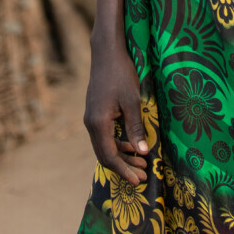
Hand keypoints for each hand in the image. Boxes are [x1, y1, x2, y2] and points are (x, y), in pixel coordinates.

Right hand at [84, 39, 148, 185]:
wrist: (106, 52)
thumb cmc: (121, 73)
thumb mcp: (132, 101)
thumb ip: (136, 128)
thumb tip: (143, 153)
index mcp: (98, 123)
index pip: (109, 156)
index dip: (124, 170)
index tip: (139, 181)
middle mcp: (90, 124)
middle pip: (105, 155)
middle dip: (124, 168)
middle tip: (143, 176)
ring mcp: (91, 118)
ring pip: (104, 146)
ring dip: (122, 157)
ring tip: (141, 164)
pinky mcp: (95, 113)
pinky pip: (104, 136)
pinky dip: (117, 144)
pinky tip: (131, 146)